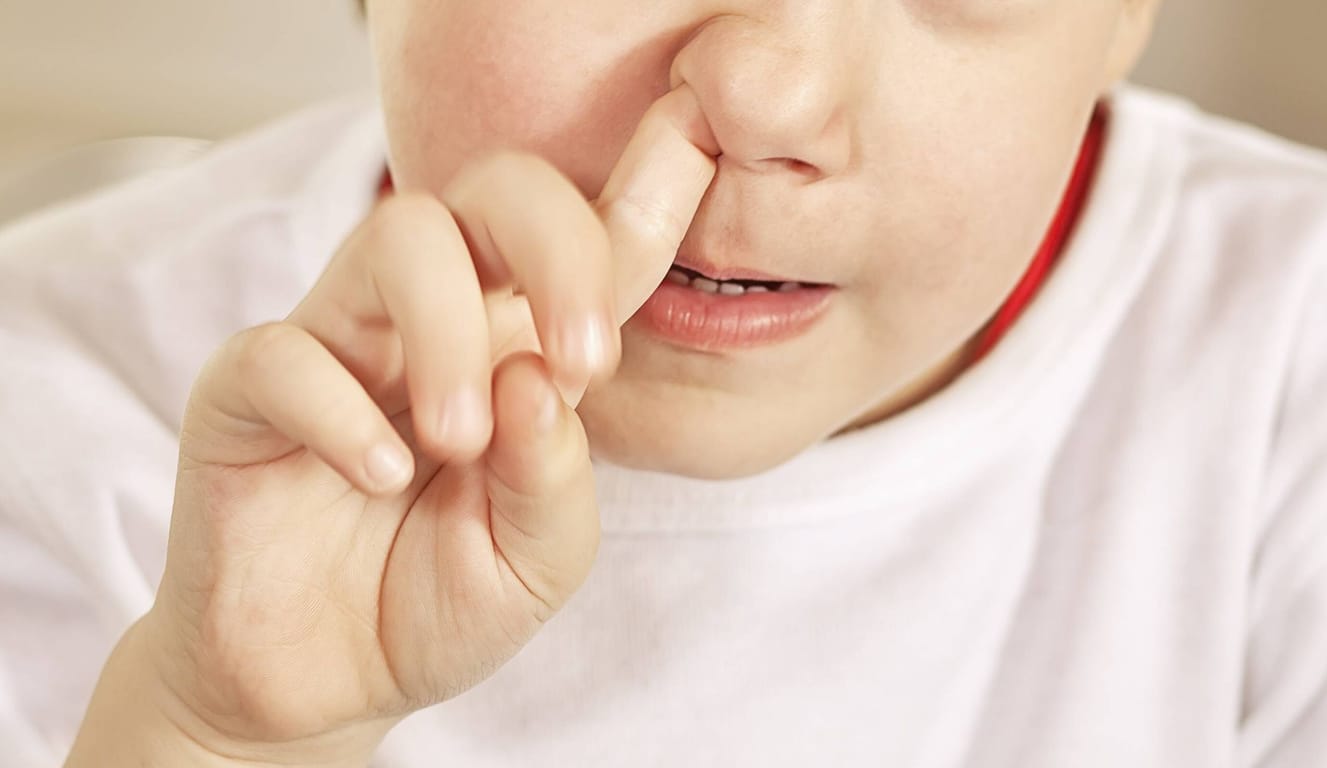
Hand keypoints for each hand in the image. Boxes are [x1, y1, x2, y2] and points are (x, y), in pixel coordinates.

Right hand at [67, 85, 717, 767]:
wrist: (323, 686)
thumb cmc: (434, 603)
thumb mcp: (538, 560)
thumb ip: (557, 474)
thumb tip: (537, 377)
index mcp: (516, 345)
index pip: (586, 243)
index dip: (643, 196)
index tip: (695, 154)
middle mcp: (434, 320)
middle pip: (496, 190)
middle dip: (558, 245)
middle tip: (585, 360)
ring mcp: (341, 343)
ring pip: (396, 237)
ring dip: (450, 330)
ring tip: (461, 441)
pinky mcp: (249, 390)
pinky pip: (286, 351)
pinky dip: (341, 410)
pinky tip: (378, 475)